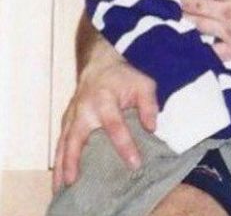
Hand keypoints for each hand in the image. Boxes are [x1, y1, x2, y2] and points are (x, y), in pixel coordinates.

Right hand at [52, 58, 156, 189]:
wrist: (100, 63)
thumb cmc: (125, 76)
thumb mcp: (144, 84)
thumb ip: (149, 105)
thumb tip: (152, 128)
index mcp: (104, 99)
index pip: (114, 126)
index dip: (124, 145)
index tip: (134, 163)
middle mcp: (84, 109)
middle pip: (76, 138)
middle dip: (74, 160)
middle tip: (74, 181)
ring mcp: (72, 115)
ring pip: (64, 143)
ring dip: (61, 164)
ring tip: (61, 186)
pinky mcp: (67, 121)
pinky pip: (62, 142)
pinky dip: (60, 159)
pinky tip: (60, 176)